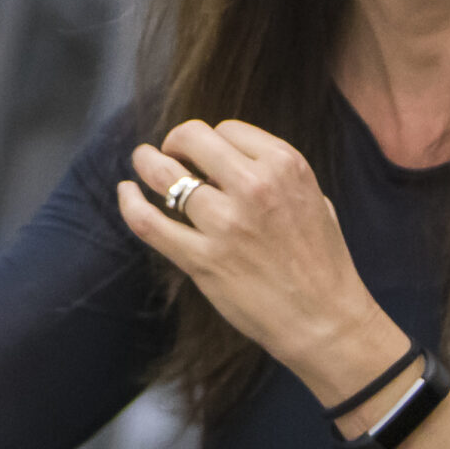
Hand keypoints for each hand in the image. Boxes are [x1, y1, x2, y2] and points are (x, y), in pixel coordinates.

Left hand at [119, 121, 405, 401]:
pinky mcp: (202, 260)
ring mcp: (226, 223)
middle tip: (171, 153)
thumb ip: (275, 173)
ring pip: (165, 175)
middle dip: (176, 141)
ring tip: (142, 161)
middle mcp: (255, 186)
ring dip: (147, 163)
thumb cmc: (322, 261)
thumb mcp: (314, 196)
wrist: (324, 319)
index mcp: (286, 165)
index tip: (204, 153)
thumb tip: (231, 158)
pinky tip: (126, 192)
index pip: (228, 129)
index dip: (211, 139)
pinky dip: (129, 203)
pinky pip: (149, 222)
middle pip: (193, 139)